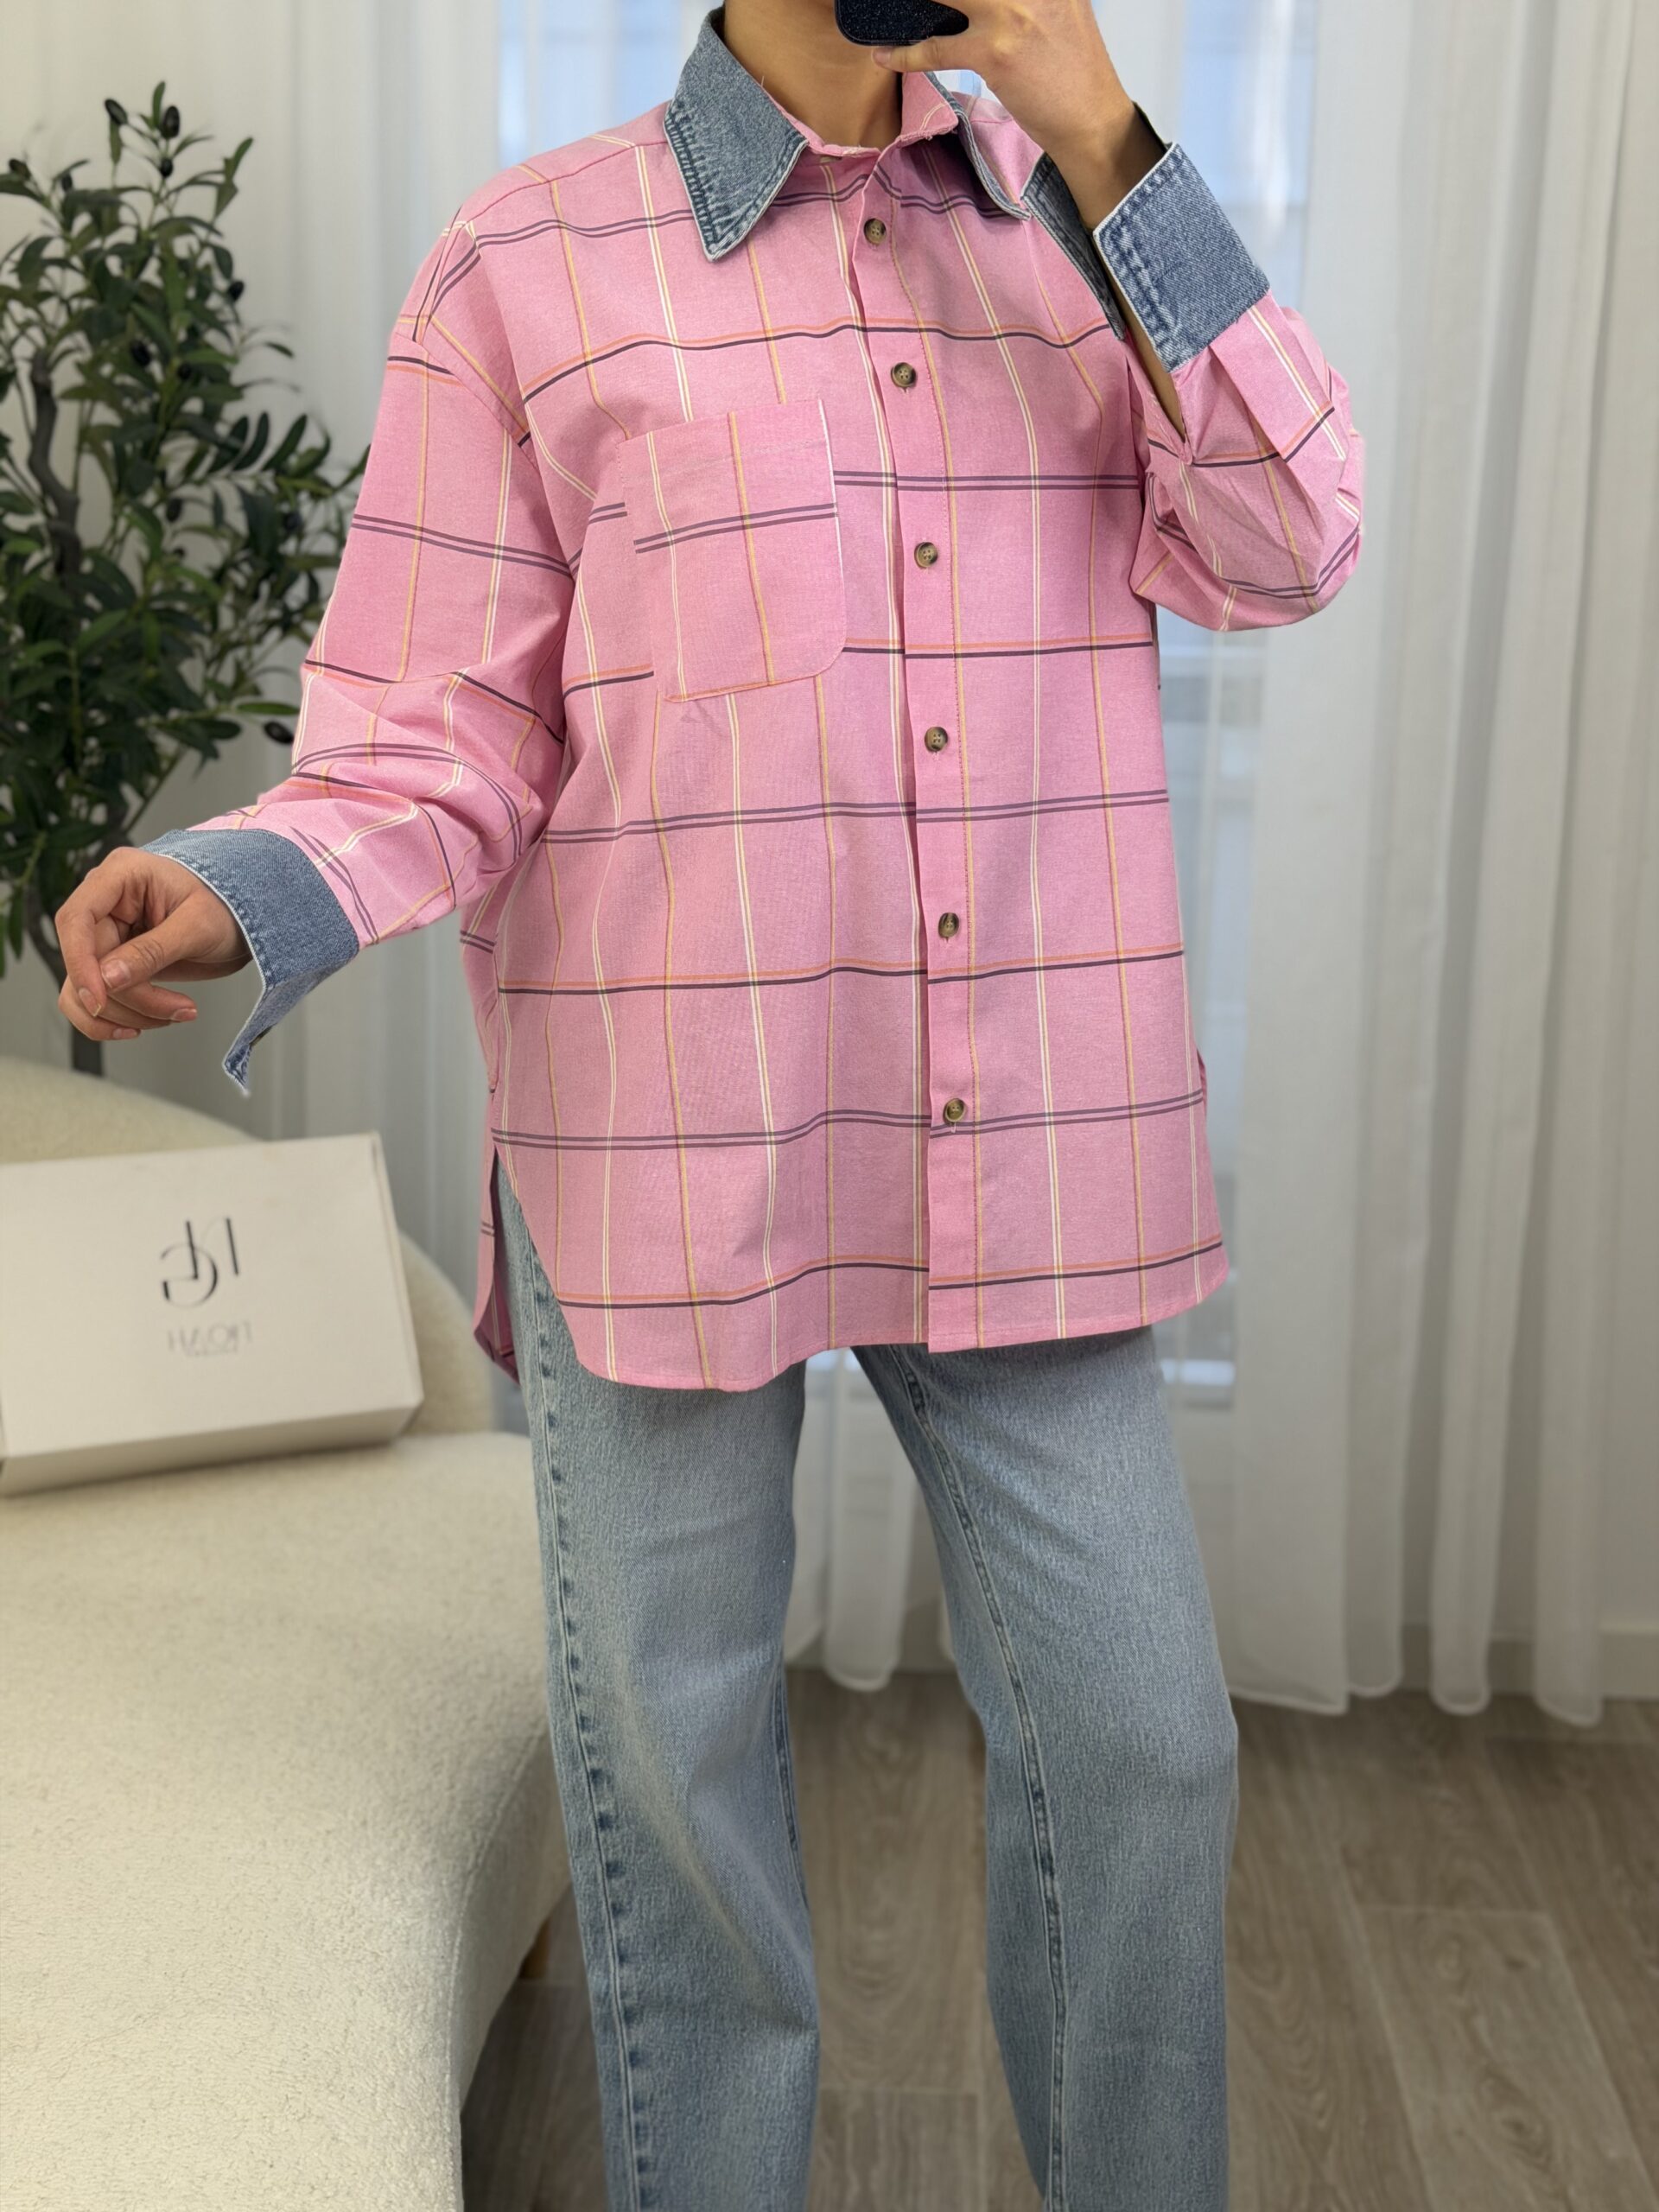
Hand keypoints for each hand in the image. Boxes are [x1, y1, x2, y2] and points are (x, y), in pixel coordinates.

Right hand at [54, 848, 251, 1048]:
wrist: (248, 924)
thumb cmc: (228, 908)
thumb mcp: (197, 927)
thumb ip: (151, 951)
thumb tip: (107, 978)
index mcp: (121, 875)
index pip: (76, 918)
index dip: (80, 961)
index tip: (99, 998)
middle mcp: (107, 903)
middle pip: (86, 962)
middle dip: (128, 997)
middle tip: (176, 1009)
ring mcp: (109, 934)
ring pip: (84, 987)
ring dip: (125, 1013)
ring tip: (176, 1014)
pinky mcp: (116, 963)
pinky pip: (97, 998)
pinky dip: (117, 1018)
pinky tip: (149, 1022)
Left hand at [868, 0, 1182, 429]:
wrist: (1095, 125)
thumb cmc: (1073, 76)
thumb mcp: (1058, 12)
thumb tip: (973, 2)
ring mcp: (1013, 11)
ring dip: (907, 4)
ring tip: (882, 10)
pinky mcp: (997, 49)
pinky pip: (936, 43)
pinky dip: (905, 50)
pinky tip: (886, 54)